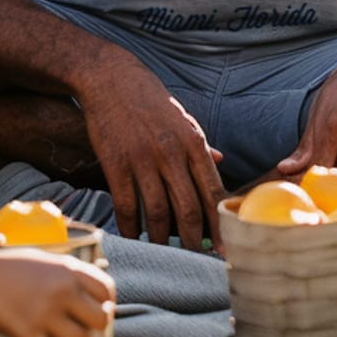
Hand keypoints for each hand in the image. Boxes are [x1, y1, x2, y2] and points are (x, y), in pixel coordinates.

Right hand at [0, 249, 115, 336]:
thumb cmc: (10, 267)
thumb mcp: (45, 260)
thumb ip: (68, 274)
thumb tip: (90, 293)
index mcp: (68, 270)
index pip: (106, 290)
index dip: (106, 303)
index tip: (100, 309)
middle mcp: (62, 291)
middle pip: (100, 319)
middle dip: (96, 328)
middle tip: (84, 328)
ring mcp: (45, 313)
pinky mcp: (26, 332)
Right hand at [76, 58, 224, 247]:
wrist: (112, 79)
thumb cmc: (151, 101)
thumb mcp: (183, 119)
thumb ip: (200, 147)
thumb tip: (222, 164)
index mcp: (193, 142)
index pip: (212, 190)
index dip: (220, 222)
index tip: (225, 243)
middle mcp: (171, 152)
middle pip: (189, 207)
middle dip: (195, 238)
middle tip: (197, 257)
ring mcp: (142, 159)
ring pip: (158, 211)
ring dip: (162, 238)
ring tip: (165, 251)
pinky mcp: (115, 163)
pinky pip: (126, 204)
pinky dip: (131, 226)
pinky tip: (134, 235)